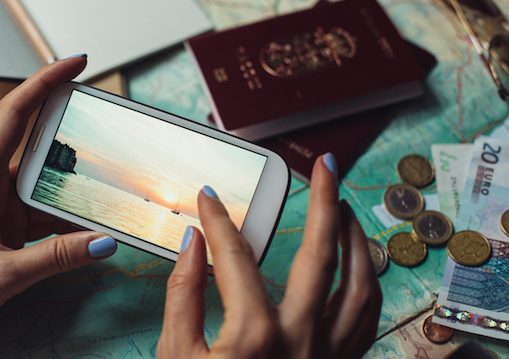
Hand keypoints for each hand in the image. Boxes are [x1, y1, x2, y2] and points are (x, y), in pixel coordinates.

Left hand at [0, 56, 117, 357]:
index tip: (74, 66)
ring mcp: (2, 206)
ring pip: (47, 183)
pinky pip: (47, 213)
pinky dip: (70, 219)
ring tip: (109, 186)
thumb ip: (56, 257)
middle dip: (70, 128)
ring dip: (75, 185)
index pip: (13, 117)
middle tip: (106, 121)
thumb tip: (102, 242)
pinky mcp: (9, 226)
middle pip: (36, 141)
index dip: (44, 84)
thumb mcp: (2, 275)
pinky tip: (91, 228)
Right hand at [158, 154, 381, 358]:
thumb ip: (183, 295)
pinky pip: (366, 317)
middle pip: (320, 255)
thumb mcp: (176, 355)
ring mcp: (327, 354)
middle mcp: (300, 339)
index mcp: (254, 335)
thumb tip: (192, 244)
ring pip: (359, 285)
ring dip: (354, 239)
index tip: (208, 198)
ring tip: (343, 207)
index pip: (235, 257)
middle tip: (326, 166)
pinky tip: (358, 263)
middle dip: (324, 201)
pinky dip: (367, 282)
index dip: (218, 221)